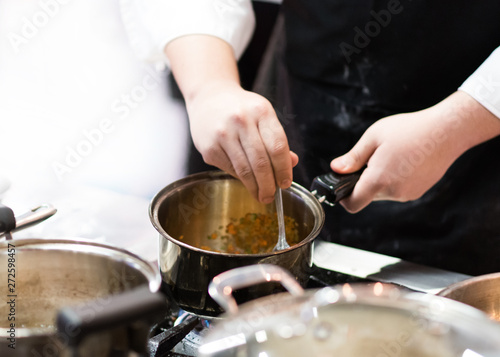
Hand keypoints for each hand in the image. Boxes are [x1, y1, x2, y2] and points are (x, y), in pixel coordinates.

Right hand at [187, 80, 297, 203]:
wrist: (208, 97)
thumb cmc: (240, 109)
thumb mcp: (262, 115)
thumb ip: (276, 139)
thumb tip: (291, 163)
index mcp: (260, 111)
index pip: (277, 146)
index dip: (284, 169)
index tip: (286, 182)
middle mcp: (241, 120)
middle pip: (261, 161)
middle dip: (269, 184)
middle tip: (271, 196)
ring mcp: (223, 134)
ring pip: (244, 169)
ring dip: (255, 187)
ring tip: (261, 195)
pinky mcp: (209, 148)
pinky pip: (230, 169)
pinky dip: (240, 179)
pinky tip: (246, 182)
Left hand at [330, 91, 499, 212]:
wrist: (448, 131)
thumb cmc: (410, 130)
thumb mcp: (374, 137)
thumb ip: (353, 157)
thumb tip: (336, 169)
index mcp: (379, 179)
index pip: (353, 203)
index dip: (343, 198)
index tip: (341, 186)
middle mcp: (394, 192)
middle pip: (367, 195)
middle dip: (364, 181)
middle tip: (372, 158)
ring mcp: (408, 194)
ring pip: (383, 192)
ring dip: (380, 179)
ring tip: (391, 156)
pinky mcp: (419, 192)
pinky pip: (398, 190)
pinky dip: (395, 179)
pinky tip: (404, 161)